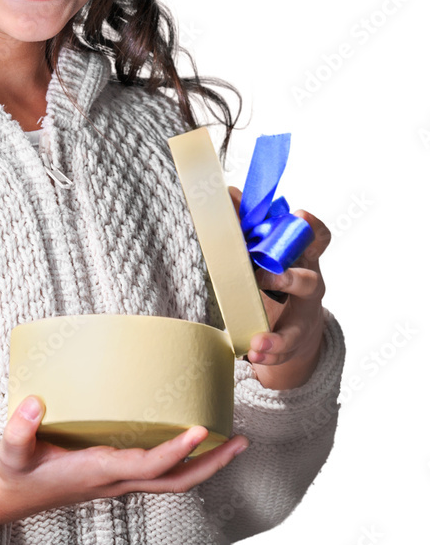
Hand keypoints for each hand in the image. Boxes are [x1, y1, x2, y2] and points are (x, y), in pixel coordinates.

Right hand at [0, 397, 248, 529]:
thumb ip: (20, 428)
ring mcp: (119, 480)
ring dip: (206, 463)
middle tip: (241, 441)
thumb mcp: (12, 450)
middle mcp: (116, 480)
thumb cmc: (17, 471)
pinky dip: (184, 459)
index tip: (200, 430)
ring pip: (173, 480)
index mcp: (98, 471)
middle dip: (211, 464)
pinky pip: (160, 471)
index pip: (147, 466)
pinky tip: (192, 439)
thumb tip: (34, 403)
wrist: (13, 497)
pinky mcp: (117, 474)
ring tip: (232, 439)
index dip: (175, 451)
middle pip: (176, 481)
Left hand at [228, 185, 329, 390]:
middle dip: (288, 278)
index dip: (311, 226)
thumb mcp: (259, 249)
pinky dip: (269, 350)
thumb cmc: (268, 272)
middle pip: (309, 279)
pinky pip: (286, 345)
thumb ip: (244, 223)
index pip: (316, 236)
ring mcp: (304, 311)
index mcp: (298, 254)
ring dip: (278, 326)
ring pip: (294, 330)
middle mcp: (307, 281)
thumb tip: (227, 191)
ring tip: (257, 339)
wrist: (285, 323)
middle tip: (261, 277)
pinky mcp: (295, 337)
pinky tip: (254, 353)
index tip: (298, 217)